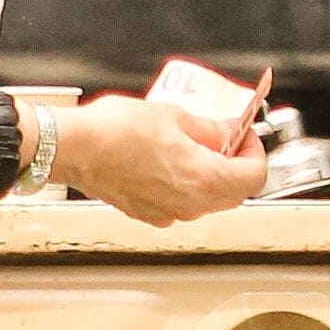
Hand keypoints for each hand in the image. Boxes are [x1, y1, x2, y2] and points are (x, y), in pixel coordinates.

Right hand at [52, 93, 267, 227]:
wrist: (73, 149)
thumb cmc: (115, 132)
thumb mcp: (173, 116)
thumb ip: (209, 128)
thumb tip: (228, 129)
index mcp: (203, 179)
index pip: (253, 177)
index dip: (256, 151)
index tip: (246, 134)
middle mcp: (189, 204)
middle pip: (234, 193)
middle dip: (237, 164)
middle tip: (228, 137)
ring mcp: (167, 213)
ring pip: (207, 200)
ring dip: (212, 174)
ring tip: (197, 144)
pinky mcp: (147, 214)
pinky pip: (180, 203)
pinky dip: (186, 184)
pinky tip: (171, 159)